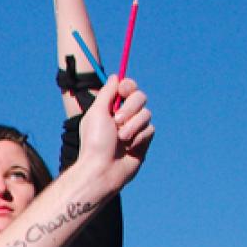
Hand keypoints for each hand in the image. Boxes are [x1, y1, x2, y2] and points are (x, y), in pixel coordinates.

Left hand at [76, 76, 152, 192]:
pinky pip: (150, 129)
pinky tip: (129, 148)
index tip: (123, 91)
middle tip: (117, 121)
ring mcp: (134, 128)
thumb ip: (107, 93)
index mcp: (110, 108)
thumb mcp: (97, 112)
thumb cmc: (95, 142)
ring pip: (147, 114)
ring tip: (121, 139)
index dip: (128, 86)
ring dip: (133, 126)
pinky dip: (139, 137)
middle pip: (140, 97)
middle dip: (130, 108)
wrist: (103, 169)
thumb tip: (115, 76)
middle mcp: (123, 116)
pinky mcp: (143, 140)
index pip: (127, 88)